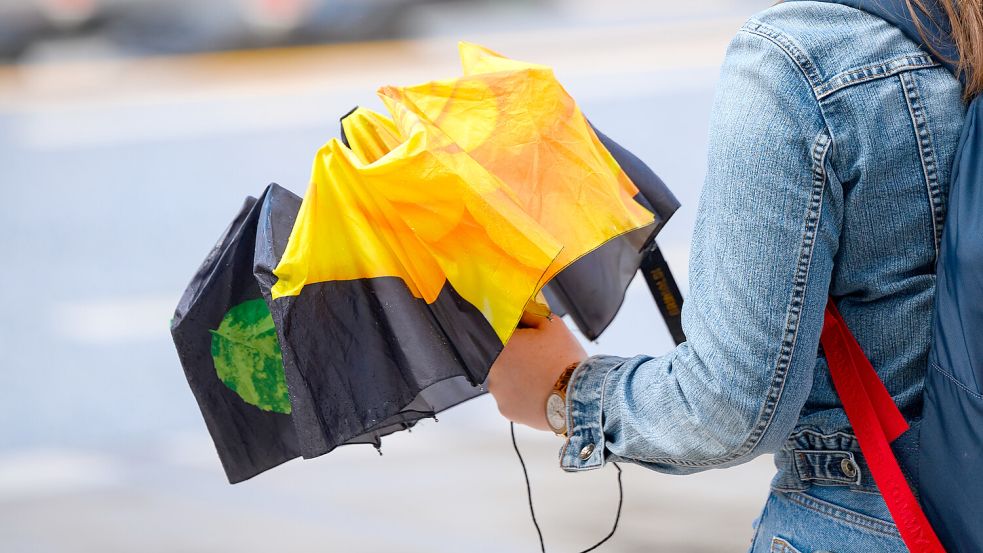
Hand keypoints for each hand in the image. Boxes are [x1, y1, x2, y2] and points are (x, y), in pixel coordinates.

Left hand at [486, 312, 585, 430]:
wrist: (578, 396)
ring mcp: (498, 393)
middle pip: (503, 359)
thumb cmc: (564, 359)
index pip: (502, 334)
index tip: (530, 340)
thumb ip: (531, 313)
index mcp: (501, 346)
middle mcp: (493, 370)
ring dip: (519, 378)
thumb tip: (521, 309)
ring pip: (506, 380)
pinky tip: (539, 393)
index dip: (518, 336)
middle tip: (540, 360)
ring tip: (542, 379)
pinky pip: (512, 398)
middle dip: (518, 357)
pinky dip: (522, 396)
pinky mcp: (506, 411)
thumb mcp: (552, 324)